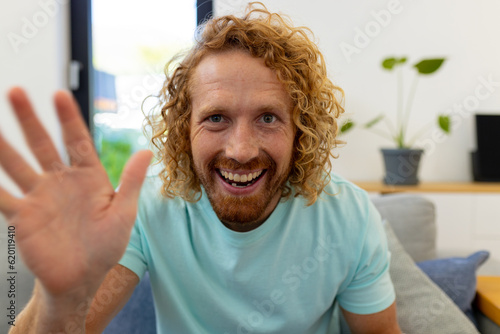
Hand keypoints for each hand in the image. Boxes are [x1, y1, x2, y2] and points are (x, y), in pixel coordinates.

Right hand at [0, 87, 151, 300]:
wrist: (83, 279)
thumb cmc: (106, 246)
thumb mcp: (123, 213)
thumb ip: (131, 182)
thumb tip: (146, 151)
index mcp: (88, 177)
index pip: (77, 141)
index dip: (69, 118)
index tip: (59, 95)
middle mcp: (61, 182)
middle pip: (43, 144)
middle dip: (30, 119)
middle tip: (17, 92)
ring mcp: (40, 197)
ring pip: (18, 165)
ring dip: (4, 146)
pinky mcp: (23, 216)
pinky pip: (2, 197)